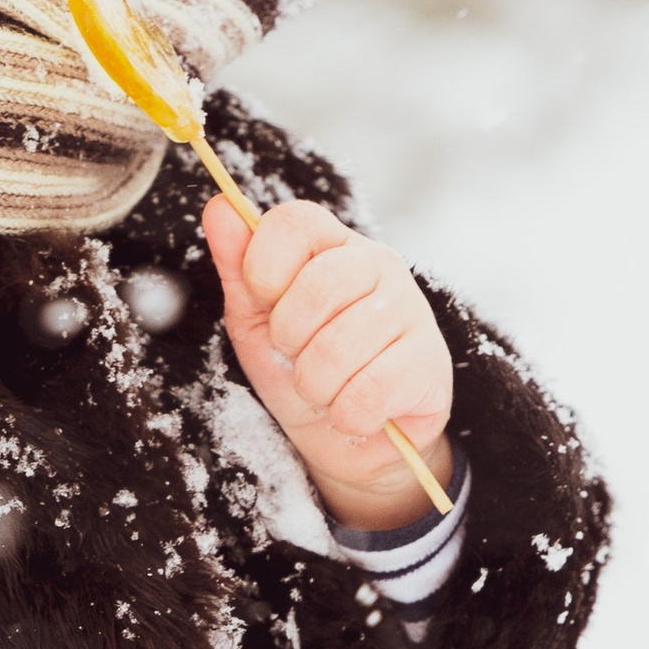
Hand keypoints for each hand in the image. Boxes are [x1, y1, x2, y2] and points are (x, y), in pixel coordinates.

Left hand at [203, 196, 453, 529]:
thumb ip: (238, 266)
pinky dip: (347, 416)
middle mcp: (378, 264)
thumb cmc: (301, 371)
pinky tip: (357, 409)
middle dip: (288, 339)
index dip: (262, 268)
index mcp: (331, 245)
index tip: (263, 302)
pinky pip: (366, 394)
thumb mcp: (255, 321)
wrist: (352, 441)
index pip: (293, 221)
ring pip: (336, 350)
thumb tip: (219, 207)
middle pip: (315, 288)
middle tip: (299, 355)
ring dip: (315, 386)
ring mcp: (410, 309)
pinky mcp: (429, 362)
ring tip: (328, 387)